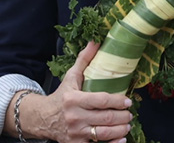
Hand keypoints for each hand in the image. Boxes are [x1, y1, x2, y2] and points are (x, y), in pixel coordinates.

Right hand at [14, 41, 131, 142]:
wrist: (43, 118)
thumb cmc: (61, 96)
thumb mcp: (71, 77)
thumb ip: (84, 60)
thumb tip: (96, 42)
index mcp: (73, 99)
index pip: (101, 100)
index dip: (117, 101)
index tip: (128, 101)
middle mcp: (74, 117)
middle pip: (105, 118)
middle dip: (122, 116)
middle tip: (130, 113)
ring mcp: (75, 133)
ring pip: (104, 133)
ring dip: (120, 129)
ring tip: (127, 124)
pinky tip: (122, 139)